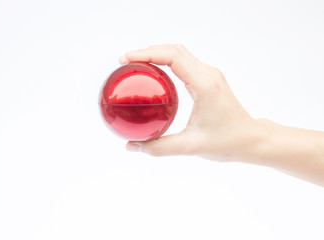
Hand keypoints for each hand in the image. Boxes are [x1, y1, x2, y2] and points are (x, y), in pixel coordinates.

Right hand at [119, 44, 261, 161]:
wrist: (251, 139)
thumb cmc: (228, 142)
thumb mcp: (191, 147)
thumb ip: (159, 147)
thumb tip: (131, 146)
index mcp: (204, 85)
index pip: (173, 56)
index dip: (147, 53)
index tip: (127, 60)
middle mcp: (208, 74)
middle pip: (174, 49)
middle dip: (148, 51)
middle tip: (126, 62)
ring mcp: (210, 75)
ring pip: (179, 53)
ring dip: (157, 54)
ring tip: (136, 64)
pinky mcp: (209, 80)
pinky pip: (184, 63)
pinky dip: (166, 62)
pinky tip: (154, 74)